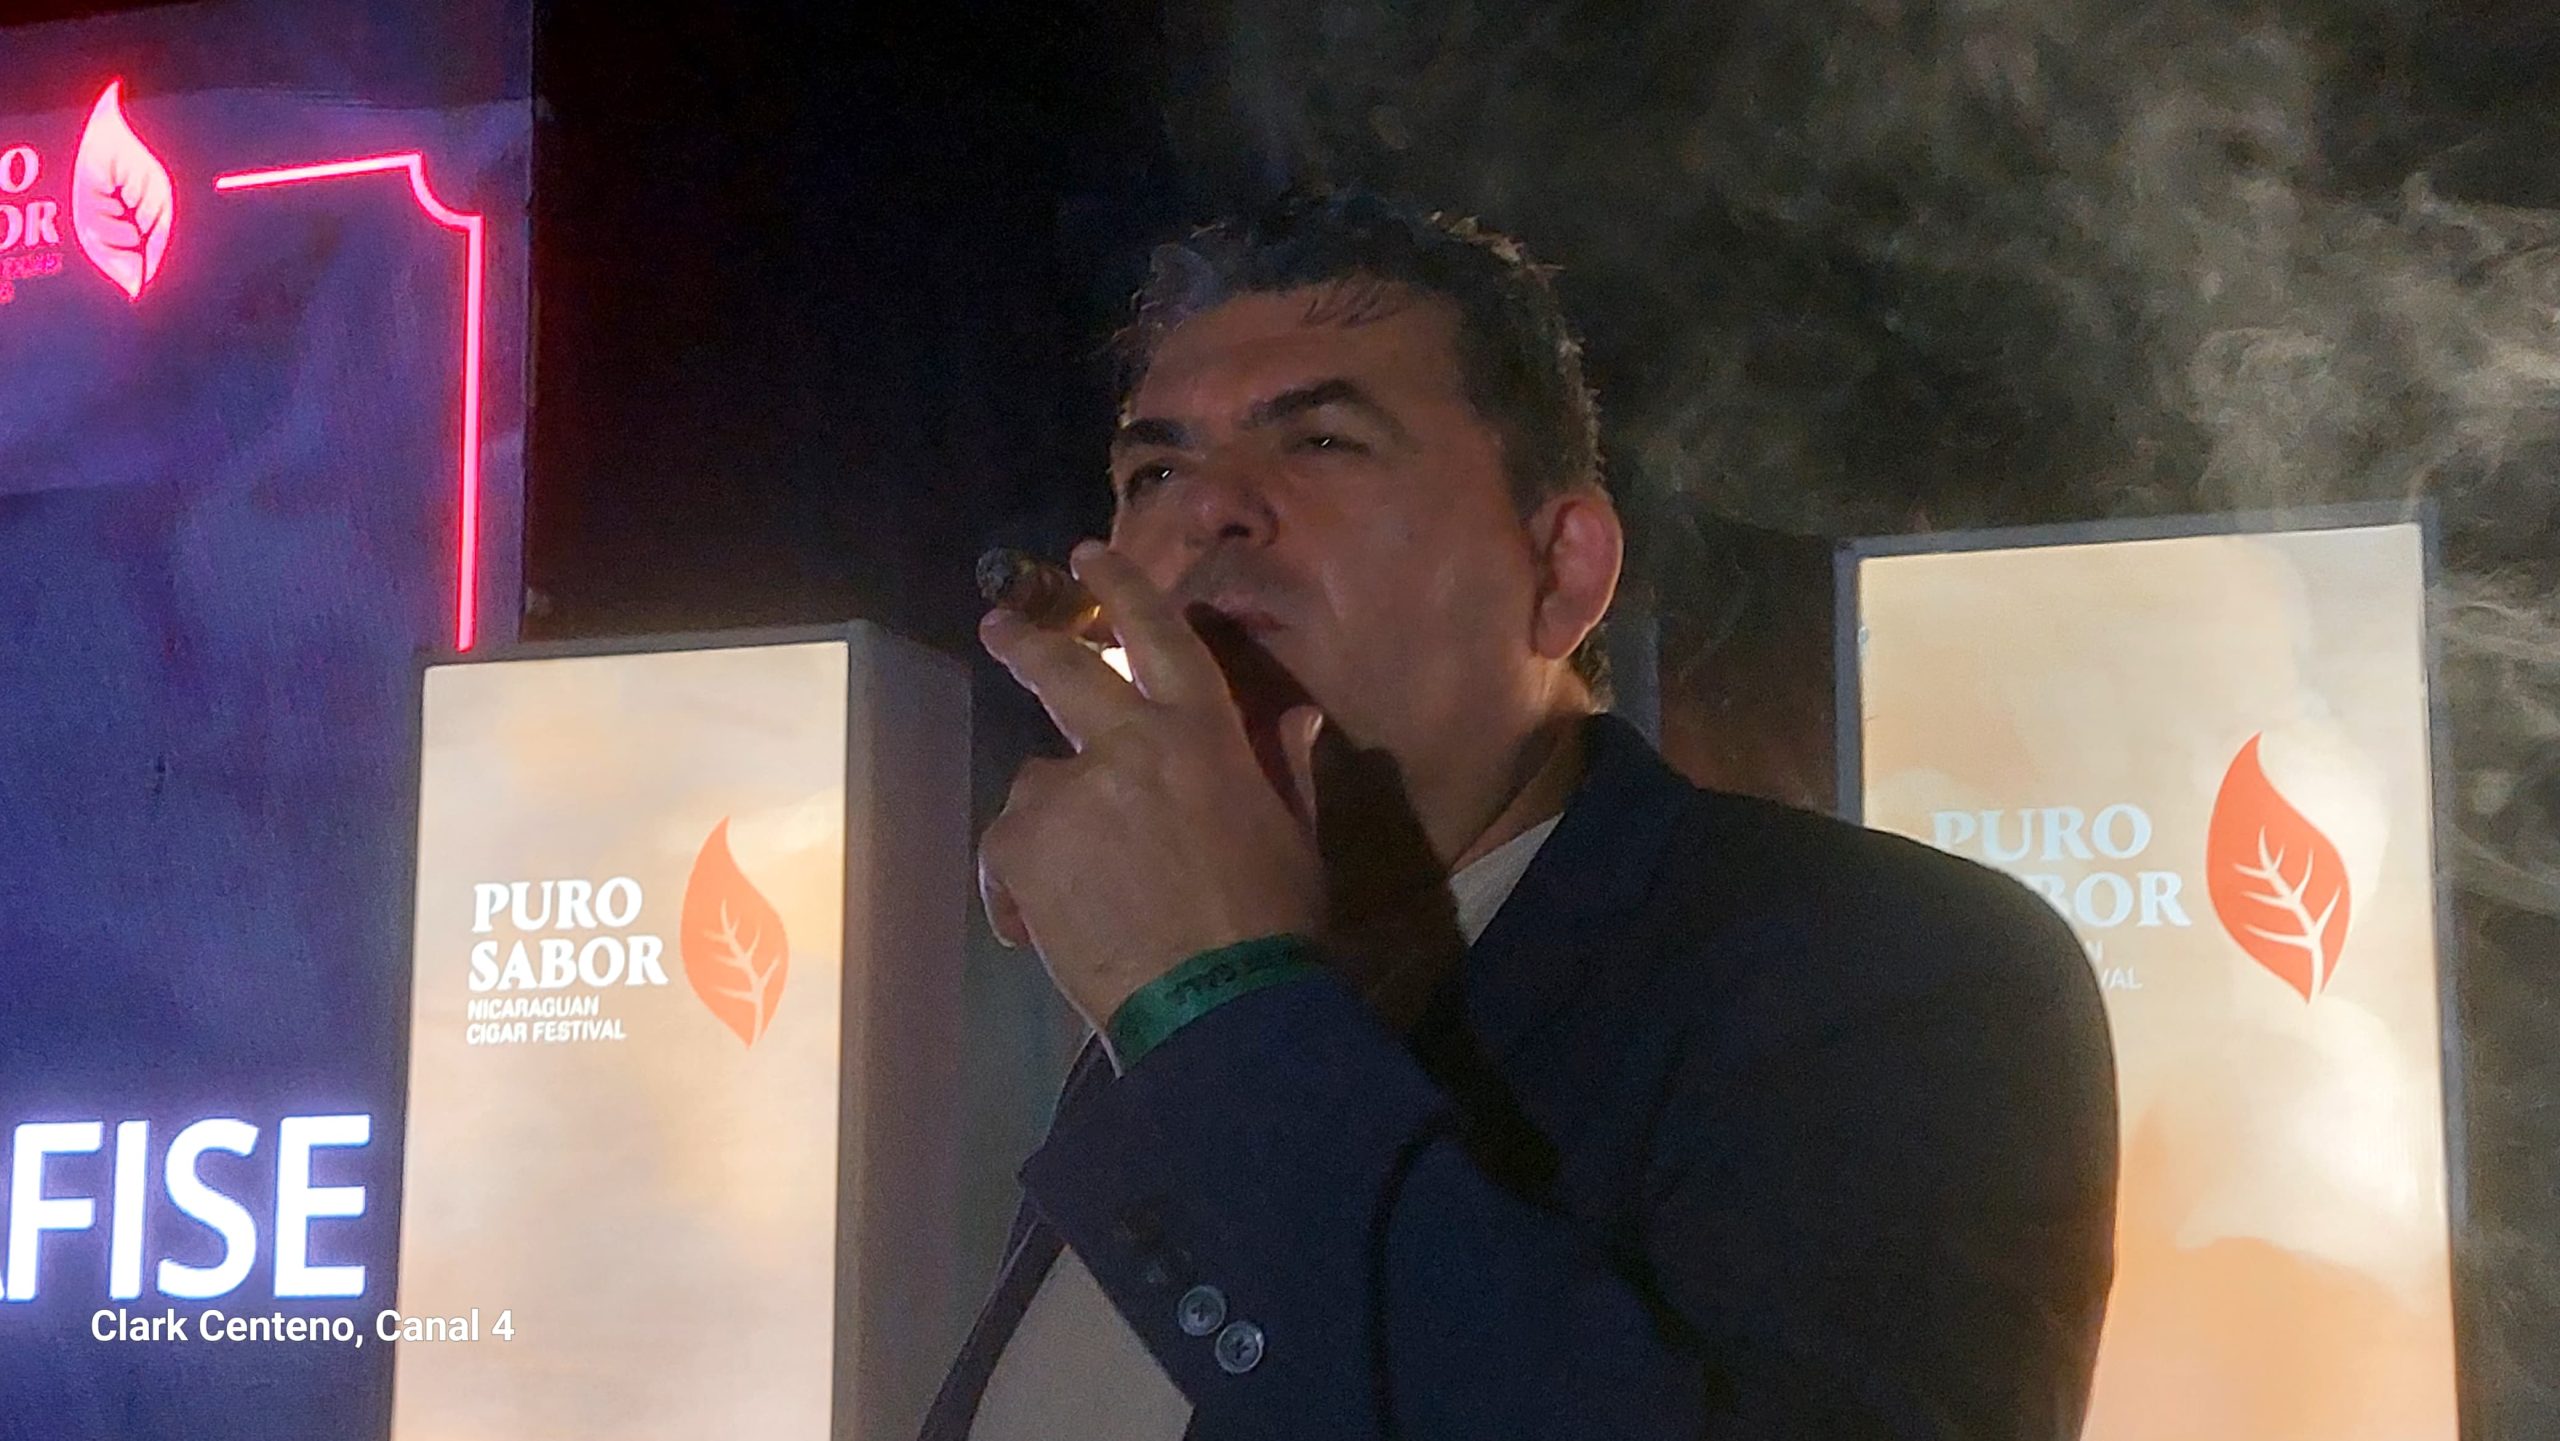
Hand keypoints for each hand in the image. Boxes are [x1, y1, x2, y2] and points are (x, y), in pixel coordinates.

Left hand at [978, 541, 1326, 1033]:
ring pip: (1039, 785)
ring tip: (1080, 893)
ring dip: (1052, 823)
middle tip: (1001, 627)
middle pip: (1064, 672)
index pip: (1161, 637)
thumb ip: (1286, 768)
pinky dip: (1019, 885)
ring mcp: (1072, 791)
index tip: (1090, 555)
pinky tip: (1044, 928)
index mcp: (1204, 734)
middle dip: (1028, 643)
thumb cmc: (1275, 925)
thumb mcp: (1296, 836)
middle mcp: (1131, 743)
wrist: (1221, 1005)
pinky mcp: (1025, 845)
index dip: (1124, 588)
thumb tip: (1300, 715)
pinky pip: (1009, 849)